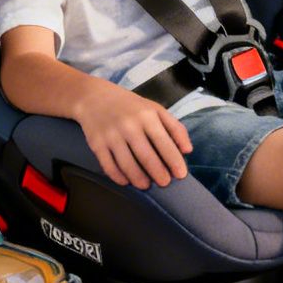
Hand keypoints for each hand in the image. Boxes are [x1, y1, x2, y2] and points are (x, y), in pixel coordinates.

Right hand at [75, 88, 191, 189]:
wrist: (94, 97)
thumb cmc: (131, 106)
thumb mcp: (155, 109)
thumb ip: (174, 128)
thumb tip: (188, 150)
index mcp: (147, 116)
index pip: (164, 142)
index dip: (174, 160)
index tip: (181, 174)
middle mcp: (129, 125)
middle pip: (146, 156)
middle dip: (158, 173)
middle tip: (165, 183)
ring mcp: (111, 135)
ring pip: (127, 164)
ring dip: (138, 178)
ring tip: (146, 185)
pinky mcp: (96, 144)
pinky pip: (108, 165)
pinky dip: (118, 176)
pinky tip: (126, 181)